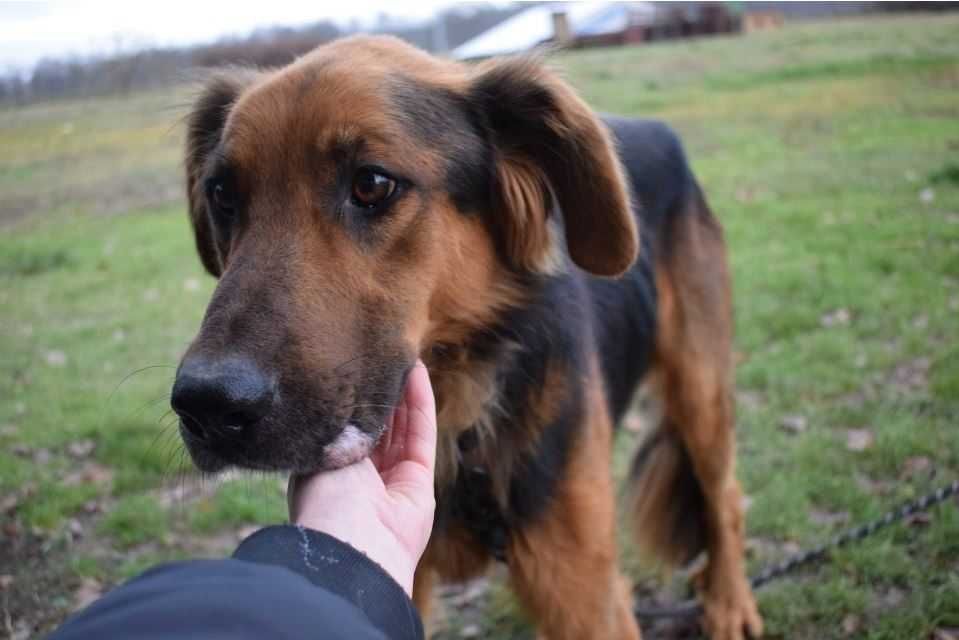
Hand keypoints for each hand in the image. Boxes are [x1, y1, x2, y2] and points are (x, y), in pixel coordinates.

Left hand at [287, 361, 436, 595]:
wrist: (349, 544)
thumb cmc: (321, 504)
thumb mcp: (319, 456)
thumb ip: (333, 430)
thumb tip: (336, 398)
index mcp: (329, 476)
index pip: (345, 432)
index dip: (353, 402)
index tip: (355, 370)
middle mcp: (362, 481)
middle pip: (377, 428)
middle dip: (381, 394)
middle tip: (382, 356)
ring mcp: (394, 481)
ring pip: (401, 427)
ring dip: (403, 392)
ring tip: (402, 356)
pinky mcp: (420, 481)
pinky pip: (421, 433)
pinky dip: (420, 403)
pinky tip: (417, 373)